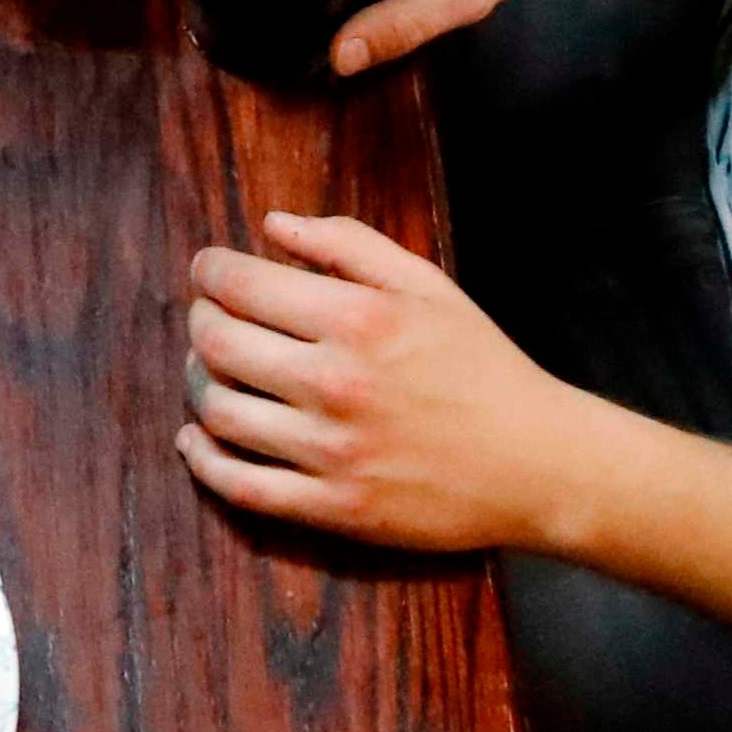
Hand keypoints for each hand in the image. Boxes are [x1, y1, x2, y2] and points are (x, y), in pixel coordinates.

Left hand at [175, 214, 581, 553]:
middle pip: (217, 343)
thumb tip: (273, 224)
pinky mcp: (333, 507)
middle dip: (199, 320)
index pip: (240, 284)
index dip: (210, 271)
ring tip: (209, 370)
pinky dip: (202, 459)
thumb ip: (347, 244)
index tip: (210, 270)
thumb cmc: (481, 365)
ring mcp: (331, 451)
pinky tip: (195, 439)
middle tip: (209, 315)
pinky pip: (239, 484)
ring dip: (197, 383)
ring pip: (218, 412)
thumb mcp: (426, 285)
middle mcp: (335, 383)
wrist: (536, 463)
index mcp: (358, 319)